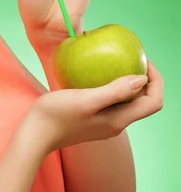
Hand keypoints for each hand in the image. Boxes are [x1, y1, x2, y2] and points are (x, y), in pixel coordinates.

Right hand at [27, 60, 163, 155]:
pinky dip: (112, 86)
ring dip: (128, 82)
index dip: (156, 81)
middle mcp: (116, 124)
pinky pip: (111, 101)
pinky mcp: (92, 119)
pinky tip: (96, 74)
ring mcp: (104, 123)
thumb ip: (115, 91)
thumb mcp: (86, 100)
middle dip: (145, 79)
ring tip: (116, 61)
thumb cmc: (57, 115)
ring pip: (127, 101)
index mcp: (119, 120)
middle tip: (132, 57)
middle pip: (144, 102)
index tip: (143, 61)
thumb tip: (142, 79)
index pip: (154, 102)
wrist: (35, 134)